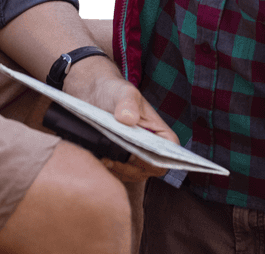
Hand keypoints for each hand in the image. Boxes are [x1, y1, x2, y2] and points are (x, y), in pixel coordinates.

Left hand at [64, 63, 178, 182]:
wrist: (95, 94)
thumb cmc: (116, 91)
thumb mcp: (124, 92)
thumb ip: (128, 103)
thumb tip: (128, 119)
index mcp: (161, 134)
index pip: (169, 155)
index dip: (157, 160)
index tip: (137, 156)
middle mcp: (151, 149)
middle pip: (150, 169)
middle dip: (133, 166)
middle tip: (115, 158)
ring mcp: (135, 158)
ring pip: (133, 174)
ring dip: (119, 169)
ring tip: (104, 158)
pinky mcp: (120, 161)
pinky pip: (119, 173)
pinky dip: (110, 169)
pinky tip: (99, 159)